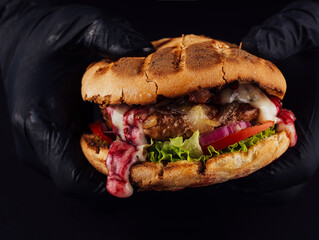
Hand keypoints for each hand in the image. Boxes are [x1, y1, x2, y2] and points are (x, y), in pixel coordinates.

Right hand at [0, 1, 153, 197]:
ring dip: (111, 173)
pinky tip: (124, 146)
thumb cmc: (47, 35)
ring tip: (142, 157)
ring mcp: (40, 146)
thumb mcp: (82, 26)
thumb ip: (113, 37)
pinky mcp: (48, 143)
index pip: (72, 179)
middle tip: (151, 168)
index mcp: (42, 121)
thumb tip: (148, 53)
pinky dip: (102, 162)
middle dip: (117, 182)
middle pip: (79, 186)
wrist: (20, 37)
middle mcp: (36, 143)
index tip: (141, 180)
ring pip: (79, 179)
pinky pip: (77, 165)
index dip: (109, 187)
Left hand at [225, 0, 318, 202]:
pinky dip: (247, 167)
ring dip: (246, 182)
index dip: (266, 175)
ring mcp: (304, 137)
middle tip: (215, 174)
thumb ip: (282, 37)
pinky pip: (272, 164)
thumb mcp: (306, 25)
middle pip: (287, 183)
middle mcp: (316, 134)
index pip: (301, 164)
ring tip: (213, 170)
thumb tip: (248, 49)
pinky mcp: (291, 134)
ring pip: (279, 180)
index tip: (233, 171)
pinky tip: (223, 153)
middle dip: (250, 185)